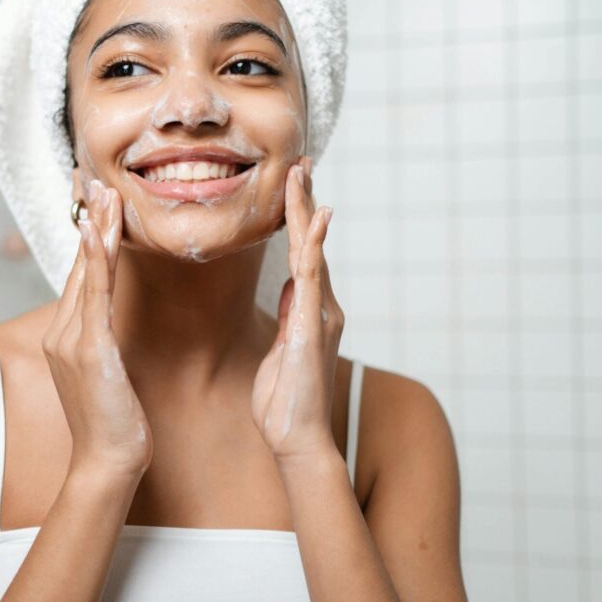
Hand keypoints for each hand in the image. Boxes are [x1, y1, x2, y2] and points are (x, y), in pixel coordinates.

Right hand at [42, 178, 152, 477]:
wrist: (106, 462)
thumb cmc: (113, 424)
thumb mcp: (107, 375)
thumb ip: (104, 344)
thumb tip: (112, 327)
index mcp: (68, 336)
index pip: (82, 275)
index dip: (89, 236)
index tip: (95, 203)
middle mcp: (63, 332)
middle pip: (81, 265)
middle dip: (89, 220)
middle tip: (96, 181)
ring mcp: (72, 339)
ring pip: (87, 272)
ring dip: (96, 229)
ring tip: (104, 193)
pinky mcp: (89, 349)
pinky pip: (94, 295)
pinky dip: (96, 260)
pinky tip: (98, 233)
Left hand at [251, 156, 344, 465]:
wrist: (297, 438)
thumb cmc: (286, 403)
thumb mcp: (281, 350)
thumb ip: (290, 316)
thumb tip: (292, 287)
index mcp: (309, 310)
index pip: (302, 254)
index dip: (297, 219)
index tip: (293, 186)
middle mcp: (320, 305)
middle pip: (310, 243)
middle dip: (304, 202)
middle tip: (301, 163)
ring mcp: (319, 313)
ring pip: (311, 250)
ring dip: (306, 210)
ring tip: (302, 173)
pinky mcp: (312, 324)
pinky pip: (312, 276)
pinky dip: (313, 244)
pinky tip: (314, 217)